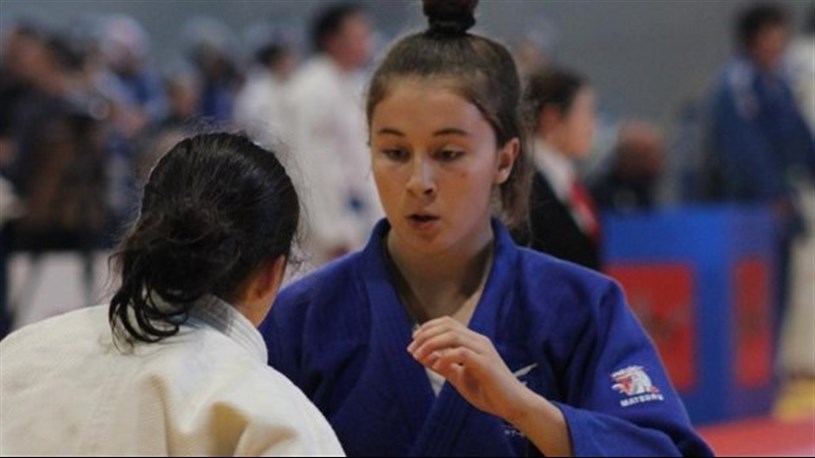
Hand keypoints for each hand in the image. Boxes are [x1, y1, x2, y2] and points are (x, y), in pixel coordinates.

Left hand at [407, 316, 527, 420]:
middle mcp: (478, 341)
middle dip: (426, 334)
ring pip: (453, 335)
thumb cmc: (488, 392)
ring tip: (419, 356)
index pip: (448, 323)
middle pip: (448, 325)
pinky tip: (438, 367)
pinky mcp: (486, 364)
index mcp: (473, 342)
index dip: (428, 328)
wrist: (513, 406)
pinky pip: (461, 353)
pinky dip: (445, 357)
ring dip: (431, 344)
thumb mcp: (459, 377)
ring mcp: (483, 351)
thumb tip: (422, 356)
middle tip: (411, 349)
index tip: (413, 342)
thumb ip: (443, 365)